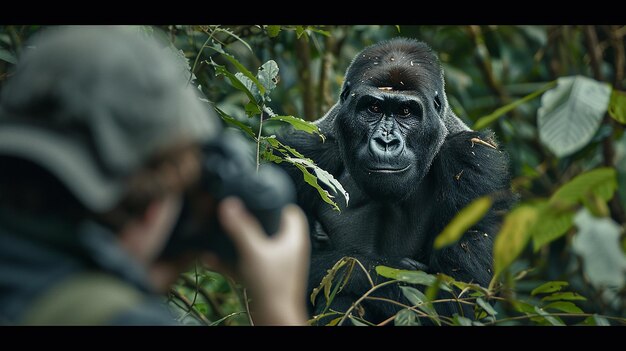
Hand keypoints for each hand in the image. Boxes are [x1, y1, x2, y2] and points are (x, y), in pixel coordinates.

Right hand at [215, 197, 309, 325]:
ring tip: (220, 231)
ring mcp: (277, 265)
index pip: (292, 212)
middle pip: (272, 227)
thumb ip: (241, 228)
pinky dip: (231, 260)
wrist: (274, 319)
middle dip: (253, 220)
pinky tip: (211, 258)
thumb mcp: (253, 251)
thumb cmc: (271, 285)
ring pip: (257, 246)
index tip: (258, 197)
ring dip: (238, 240)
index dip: (278, 202)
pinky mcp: (265, 279)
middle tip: (236, 212)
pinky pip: (247, 264)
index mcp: (294, 239)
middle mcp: (288, 250)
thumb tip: (229, 204)